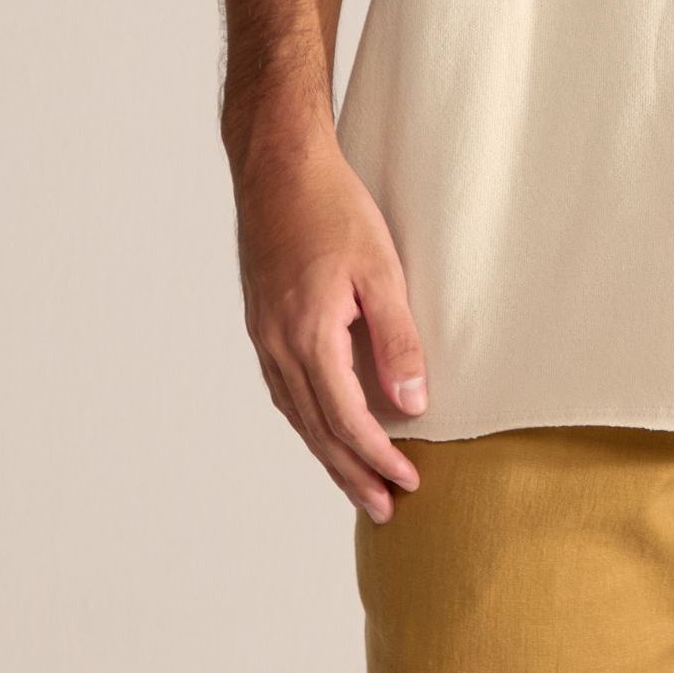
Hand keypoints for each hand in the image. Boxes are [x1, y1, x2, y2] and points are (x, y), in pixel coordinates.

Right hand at [232, 123, 428, 521]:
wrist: (276, 163)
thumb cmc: (332, 206)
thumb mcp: (380, 268)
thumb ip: (397, 338)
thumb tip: (413, 402)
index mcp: (309, 337)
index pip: (347, 420)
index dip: (378, 457)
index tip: (409, 482)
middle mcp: (278, 345)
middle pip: (317, 430)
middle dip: (352, 473)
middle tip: (384, 508)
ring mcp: (263, 334)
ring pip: (296, 414)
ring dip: (327, 453)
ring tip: (357, 480)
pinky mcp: (260, 320)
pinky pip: (283, 388)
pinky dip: (306, 419)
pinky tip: (322, 424)